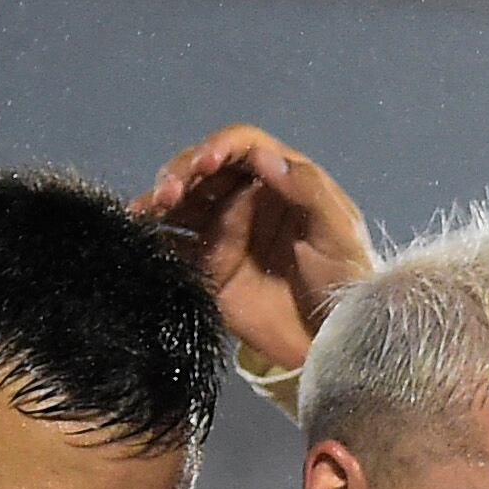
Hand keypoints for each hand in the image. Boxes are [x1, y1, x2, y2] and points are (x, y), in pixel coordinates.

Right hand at [139, 127, 374, 379]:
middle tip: (169, 193)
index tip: (206, 163)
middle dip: (181, 173)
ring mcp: (224, 231)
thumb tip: (262, 156)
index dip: (219, 147)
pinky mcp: (207, 266)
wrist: (333, 341)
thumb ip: (306, 190)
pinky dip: (154, 236)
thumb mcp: (339, 233)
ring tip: (148, 211)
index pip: (243, 146)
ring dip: (161, 200)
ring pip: (183, 202)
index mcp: (282, 179)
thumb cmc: (347, 281)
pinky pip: (174, 244)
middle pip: (203, 170)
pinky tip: (141, 235)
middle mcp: (247, 197)